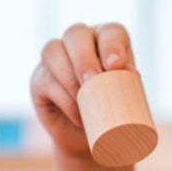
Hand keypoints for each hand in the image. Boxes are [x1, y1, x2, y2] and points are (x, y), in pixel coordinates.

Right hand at [29, 22, 137, 159]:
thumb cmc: (114, 112)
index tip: (116, 65)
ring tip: (82, 97)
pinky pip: (45, 80)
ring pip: (52, 51)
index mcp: (106, 41)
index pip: (110, 32)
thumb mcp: (126, 98)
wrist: (93, 138)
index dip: (112, 44)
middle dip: (83, 57)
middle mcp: (79, 43)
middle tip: (93, 79)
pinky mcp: (40, 80)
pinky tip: (77, 114)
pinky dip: (63, 99)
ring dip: (68, 75)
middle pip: (75, 34)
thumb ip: (131, 84)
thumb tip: (132, 73)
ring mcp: (55, 59)